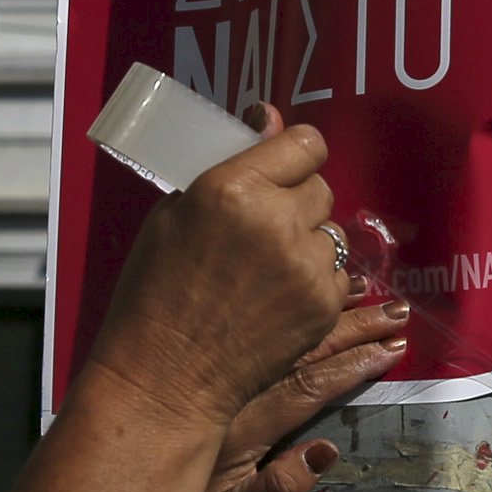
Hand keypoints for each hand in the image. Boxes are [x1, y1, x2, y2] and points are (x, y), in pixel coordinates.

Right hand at [82, 106, 348, 431]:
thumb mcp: (175, 213)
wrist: (167, 374)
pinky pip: (335, 273)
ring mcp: (305, 264)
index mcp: (232, 187)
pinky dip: (314, 281)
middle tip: (264, 227)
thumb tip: (268, 118)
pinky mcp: (322, 303)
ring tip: (268, 268)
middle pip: (320, 187)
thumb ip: (230, 164)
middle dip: (297, 201)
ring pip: (331, 232)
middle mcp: (276, 219)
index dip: (296, 155)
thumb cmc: (156, 290)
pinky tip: (278, 296)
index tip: (285, 168)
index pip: (305, 144)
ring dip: (307, 242)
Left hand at [184, 297, 413, 491]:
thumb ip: (276, 491)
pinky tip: (304, 295)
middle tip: (399, 311)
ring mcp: (216, 370)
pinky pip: (248, 324)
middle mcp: (232, 387)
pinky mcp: (200, 360)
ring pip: (277, 330)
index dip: (355, 366)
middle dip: (354, 328)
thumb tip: (326, 451)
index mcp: (244, 425)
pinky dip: (283, 310)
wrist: (114, 491)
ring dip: (322, 309)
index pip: (310, 387)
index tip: (394, 349)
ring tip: (365, 288)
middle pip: (302, 348)